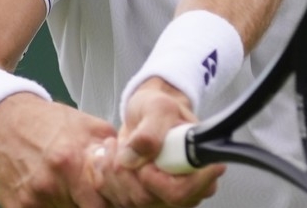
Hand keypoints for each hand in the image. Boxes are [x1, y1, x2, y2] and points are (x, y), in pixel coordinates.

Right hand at [0, 92, 118, 207]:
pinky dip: (52, 207)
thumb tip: (138, 166)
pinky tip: (52, 194)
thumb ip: (113, 149)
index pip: (106, 202)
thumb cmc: (49, 123)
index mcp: (73, 161)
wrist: (2, 121)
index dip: (117, 202)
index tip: (118, 198)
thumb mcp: (87, 126)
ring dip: (73, 205)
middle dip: (95, 205)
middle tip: (94, 195)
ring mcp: (33, 198)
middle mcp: (52, 182)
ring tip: (72, 191)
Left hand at [102, 77, 224, 206]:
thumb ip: (150, 131)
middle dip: (127, 170)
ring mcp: (163, 200)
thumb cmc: (161, 111)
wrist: (147, 116)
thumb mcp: (159, 108)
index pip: (179, 193)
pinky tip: (110, 158)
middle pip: (148, 199)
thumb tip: (133, 156)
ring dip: (113, 170)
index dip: (155, 178)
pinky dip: (106, 178)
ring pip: (129, 201)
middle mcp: (186, 192)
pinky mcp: (142, 202)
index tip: (145, 156)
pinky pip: (116, 201)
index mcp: (200, 170)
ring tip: (116, 145)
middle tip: (123, 144)